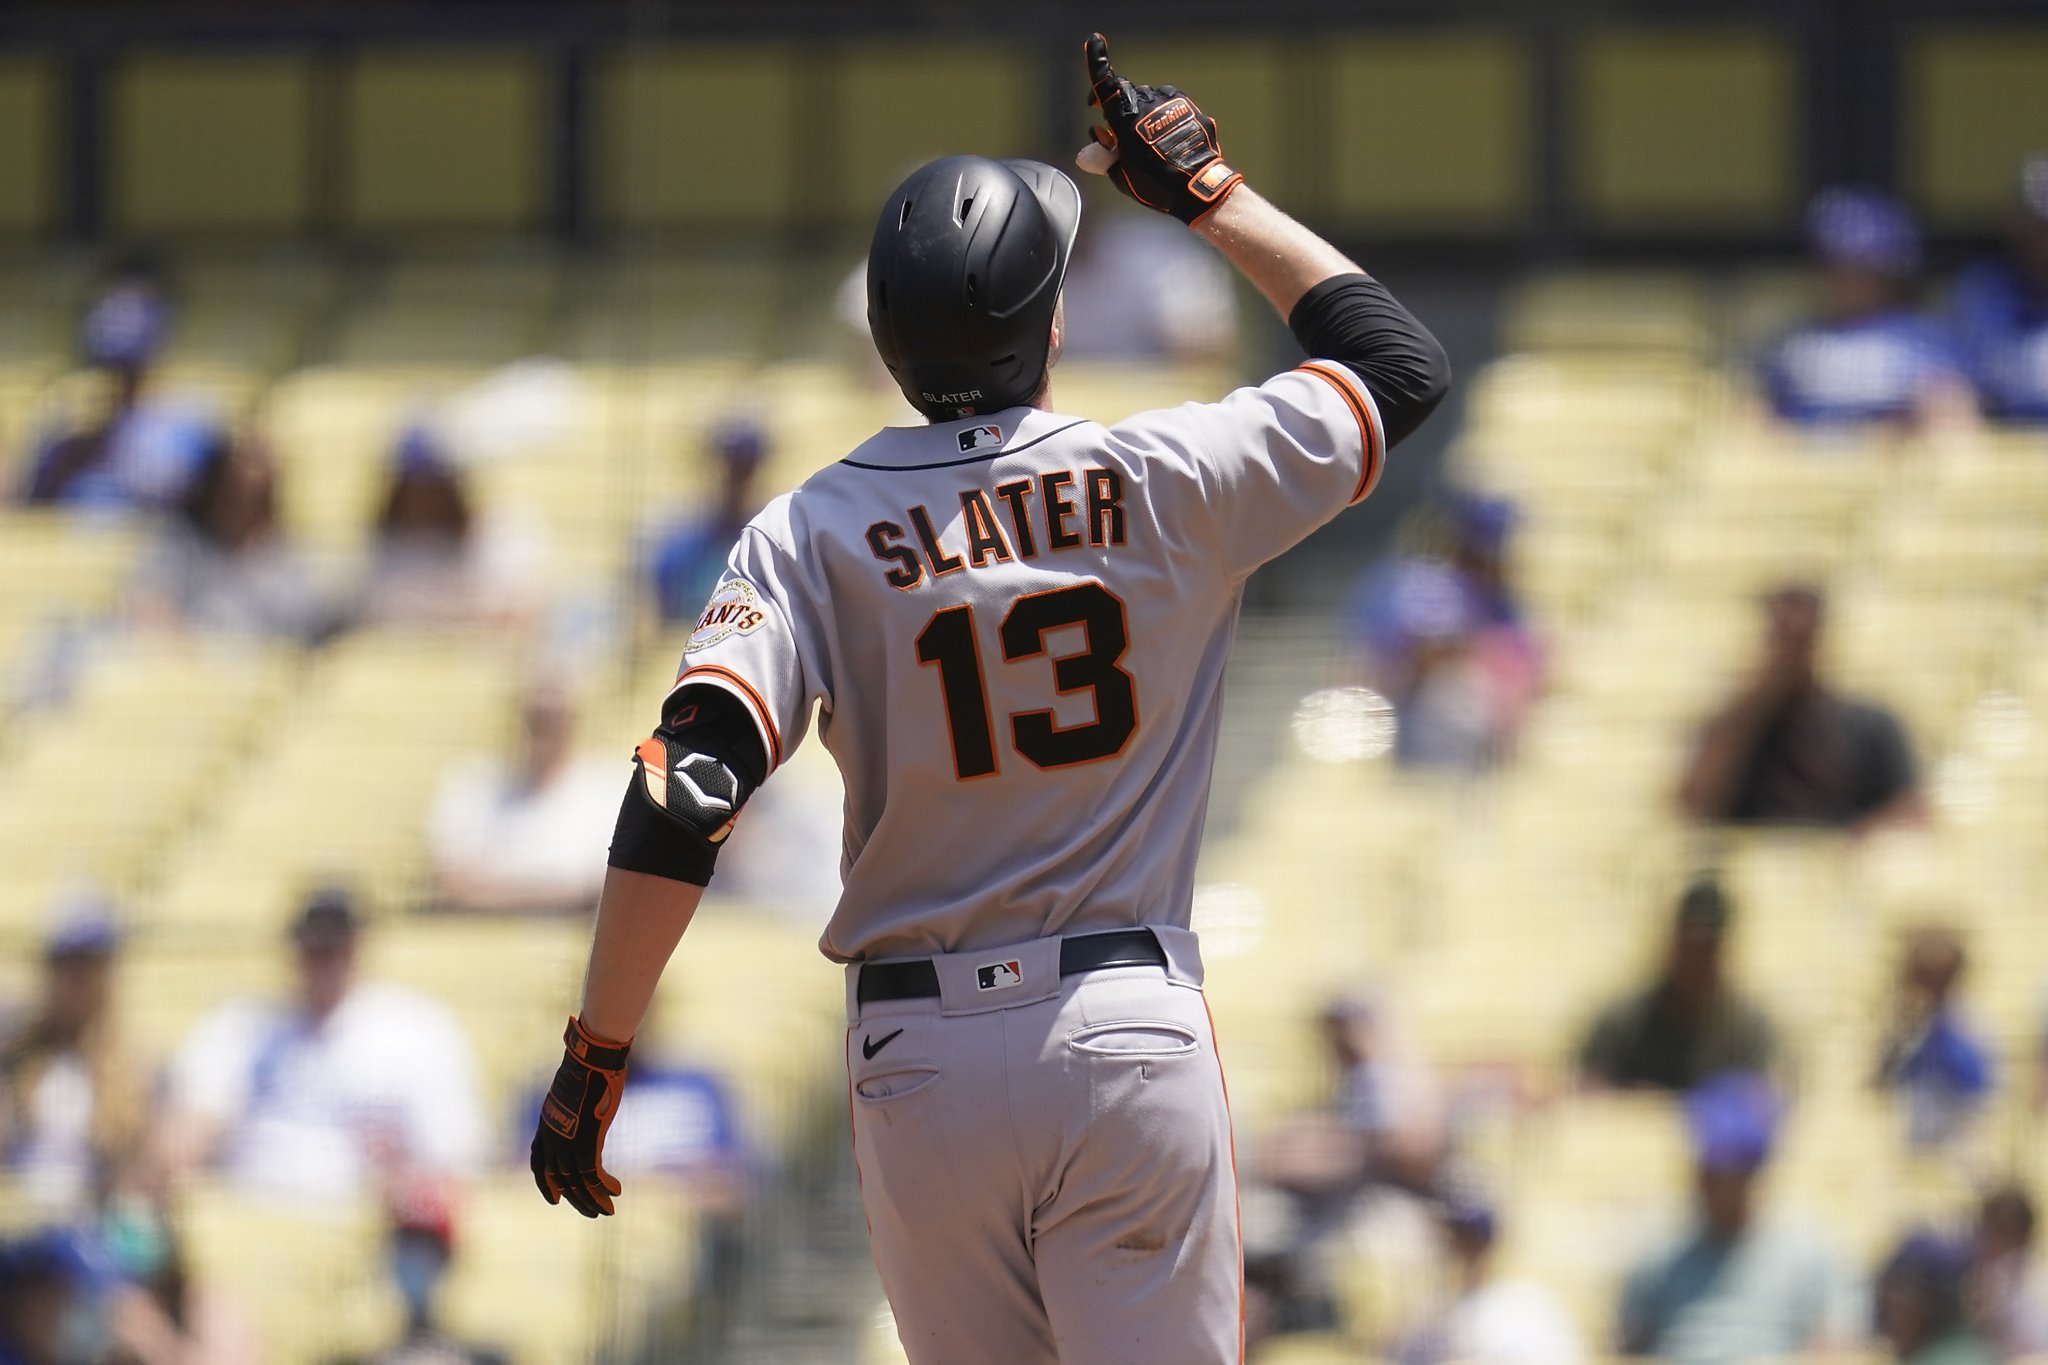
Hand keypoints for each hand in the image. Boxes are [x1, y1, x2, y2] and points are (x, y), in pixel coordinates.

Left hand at [530, 1016, 630, 1216]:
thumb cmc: (589, 1066)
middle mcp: (552, 1137)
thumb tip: (587, 1101)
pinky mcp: (586, 1142)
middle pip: (559, 1178)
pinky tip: (616, 1190)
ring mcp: (567, 1140)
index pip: (538, 1163)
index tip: (554, 1199)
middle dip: (576, 1199)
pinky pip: (593, 1174)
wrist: (592, 1058)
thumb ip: (577, 1104)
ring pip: (577, 1182)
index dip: (545, 1184)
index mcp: (546, 1124)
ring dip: (592, 1200)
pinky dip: (604, 1187)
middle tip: (593, 1212)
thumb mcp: (576, 1088)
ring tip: (607, 1210)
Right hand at [1077, 32, 1242, 223]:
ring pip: (1149, 98)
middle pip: (1126, 94)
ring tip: (1146, 139)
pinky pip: (1170, 104)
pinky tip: (1166, 137)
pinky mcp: (1188, 107)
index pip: (1106, 84)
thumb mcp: (1122, 175)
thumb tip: (1086, 155)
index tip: (1095, 41)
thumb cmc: (1155, 182)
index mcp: (1125, 117)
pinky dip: (1162, 116)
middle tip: (1114, 131)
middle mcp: (1147, 102)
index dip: (1097, 61)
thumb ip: (1104, 159)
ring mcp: (1170, 102)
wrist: (1197, 185)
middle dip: (1117, 107)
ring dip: (1143, 112)